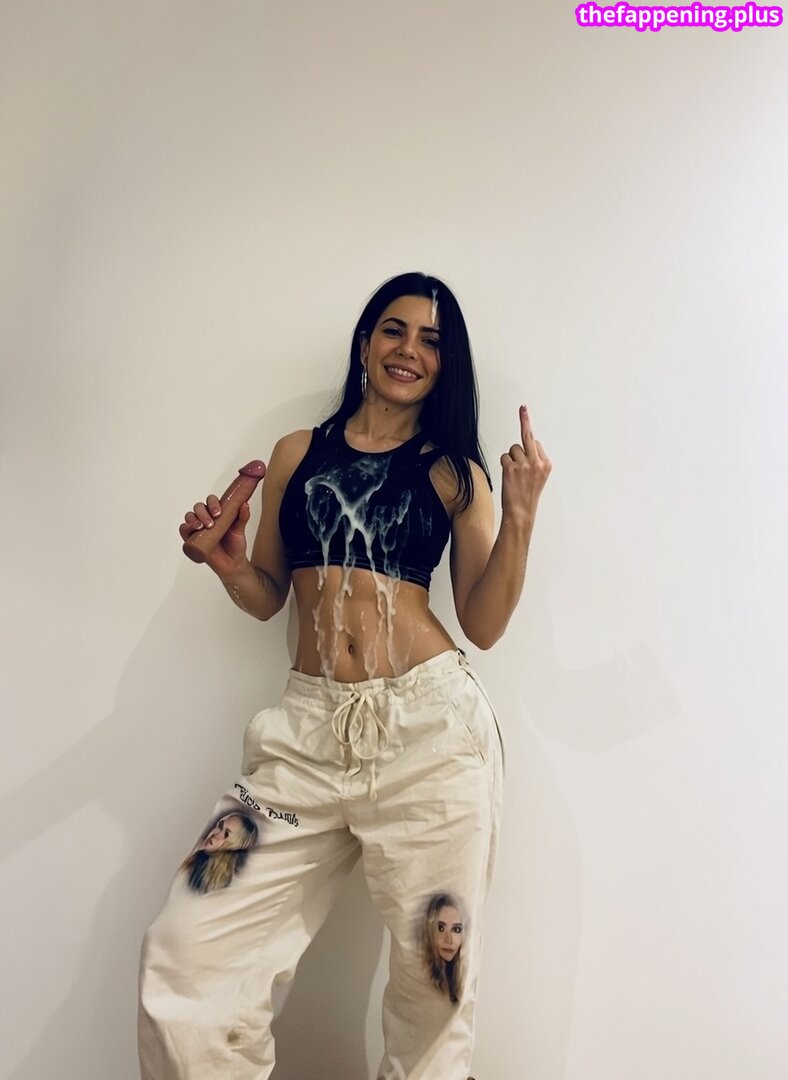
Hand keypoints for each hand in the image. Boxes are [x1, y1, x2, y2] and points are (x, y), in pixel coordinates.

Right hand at [179, 491, 254, 578]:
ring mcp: (198, 528)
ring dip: (194, 519)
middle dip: (203, 513)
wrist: (231, 563)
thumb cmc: (235, 545)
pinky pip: (184, 530)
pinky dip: (185, 528)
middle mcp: (206, 517)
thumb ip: (242, 518)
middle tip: (211, 523)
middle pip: (199, 507)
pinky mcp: (191, 538)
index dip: (213, 504)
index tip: (218, 513)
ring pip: (190, 516)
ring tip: (201, 527)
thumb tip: (245, 505)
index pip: (211, 501)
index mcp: (217, 512)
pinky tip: (191, 530)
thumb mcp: (240, 530)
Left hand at [500, 405, 551, 525]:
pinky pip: (504, 457)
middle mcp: (537, 462)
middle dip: (525, 420)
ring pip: (513, 449)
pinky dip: (504, 464)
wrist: (520, 513)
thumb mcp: (538, 478)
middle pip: (528, 436)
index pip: (536, 444)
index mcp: (546, 464)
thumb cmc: (527, 496)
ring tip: (514, 475)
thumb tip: (525, 447)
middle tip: (523, 408)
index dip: (529, 445)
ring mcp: (524, 464)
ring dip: (510, 459)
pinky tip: (508, 476)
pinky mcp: (511, 467)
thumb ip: (534, 462)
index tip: (528, 423)